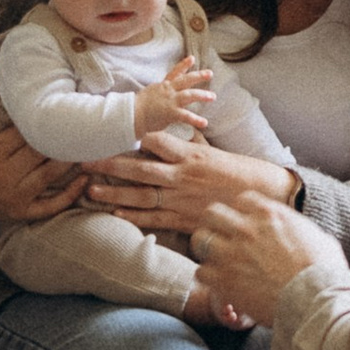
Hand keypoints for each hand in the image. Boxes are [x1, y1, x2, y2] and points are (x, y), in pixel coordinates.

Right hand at [0, 53, 85, 231]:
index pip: (24, 132)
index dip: (46, 119)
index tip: (66, 106)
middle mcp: (2, 174)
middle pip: (40, 152)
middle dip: (63, 138)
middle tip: (87, 122)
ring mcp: (14, 196)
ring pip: (51, 175)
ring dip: (73, 160)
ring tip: (91, 143)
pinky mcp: (23, 213)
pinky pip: (51, 206)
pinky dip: (70, 194)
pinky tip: (86, 178)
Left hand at [83, 118, 298, 237]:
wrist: (264, 199)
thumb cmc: (238, 173)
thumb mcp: (214, 151)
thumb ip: (191, 142)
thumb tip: (178, 127)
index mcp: (190, 155)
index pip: (156, 141)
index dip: (130, 137)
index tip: (108, 131)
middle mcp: (182, 177)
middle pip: (139, 168)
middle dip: (110, 164)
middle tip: (84, 160)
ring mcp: (182, 200)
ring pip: (141, 195)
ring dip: (114, 193)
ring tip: (90, 190)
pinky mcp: (185, 221)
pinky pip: (154, 219)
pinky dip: (134, 218)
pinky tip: (115, 215)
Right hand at [133, 63, 216, 138]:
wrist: (131, 115)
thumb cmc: (137, 107)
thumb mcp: (149, 94)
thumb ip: (158, 93)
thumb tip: (160, 93)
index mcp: (162, 86)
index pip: (174, 73)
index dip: (184, 65)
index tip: (192, 58)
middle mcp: (168, 91)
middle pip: (186, 80)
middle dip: (199, 76)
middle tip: (210, 73)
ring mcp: (170, 101)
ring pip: (189, 95)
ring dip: (202, 95)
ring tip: (213, 97)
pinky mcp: (171, 113)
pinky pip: (186, 116)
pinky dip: (196, 120)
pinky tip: (205, 123)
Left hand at [192, 186, 346, 327]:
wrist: (314, 298)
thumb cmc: (323, 270)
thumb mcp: (317, 236)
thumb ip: (297, 228)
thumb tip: (299, 231)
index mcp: (270, 213)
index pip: (242, 199)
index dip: (243, 211)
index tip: (245, 222)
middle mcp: (246, 228)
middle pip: (212, 213)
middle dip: (216, 224)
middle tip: (223, 238)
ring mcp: (231, 253)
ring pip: (200, 240)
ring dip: (207, 249)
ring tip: (216, 261)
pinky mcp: (223, 279)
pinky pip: (201, 272)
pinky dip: (209, 278)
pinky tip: (221, 283)